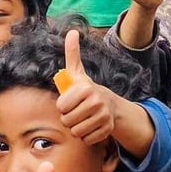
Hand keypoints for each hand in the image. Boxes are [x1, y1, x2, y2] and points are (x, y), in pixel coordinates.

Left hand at [55, 29, 114, 144]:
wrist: (109, 104)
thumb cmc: (86, 89)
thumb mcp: (77, 72)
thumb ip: (72, 53)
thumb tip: (72, 32)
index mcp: (86, 89)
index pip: (61, 107)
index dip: (63, 106)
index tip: (69, 101)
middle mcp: (97, 102)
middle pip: (67, 121)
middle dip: (68, 118)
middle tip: (76, 111)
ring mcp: (103, 117)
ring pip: (76, 132)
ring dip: (76, 127)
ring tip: (82, 118)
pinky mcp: (107, 130)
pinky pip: (86, 140)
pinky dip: (86, 136)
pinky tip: (90, 126)